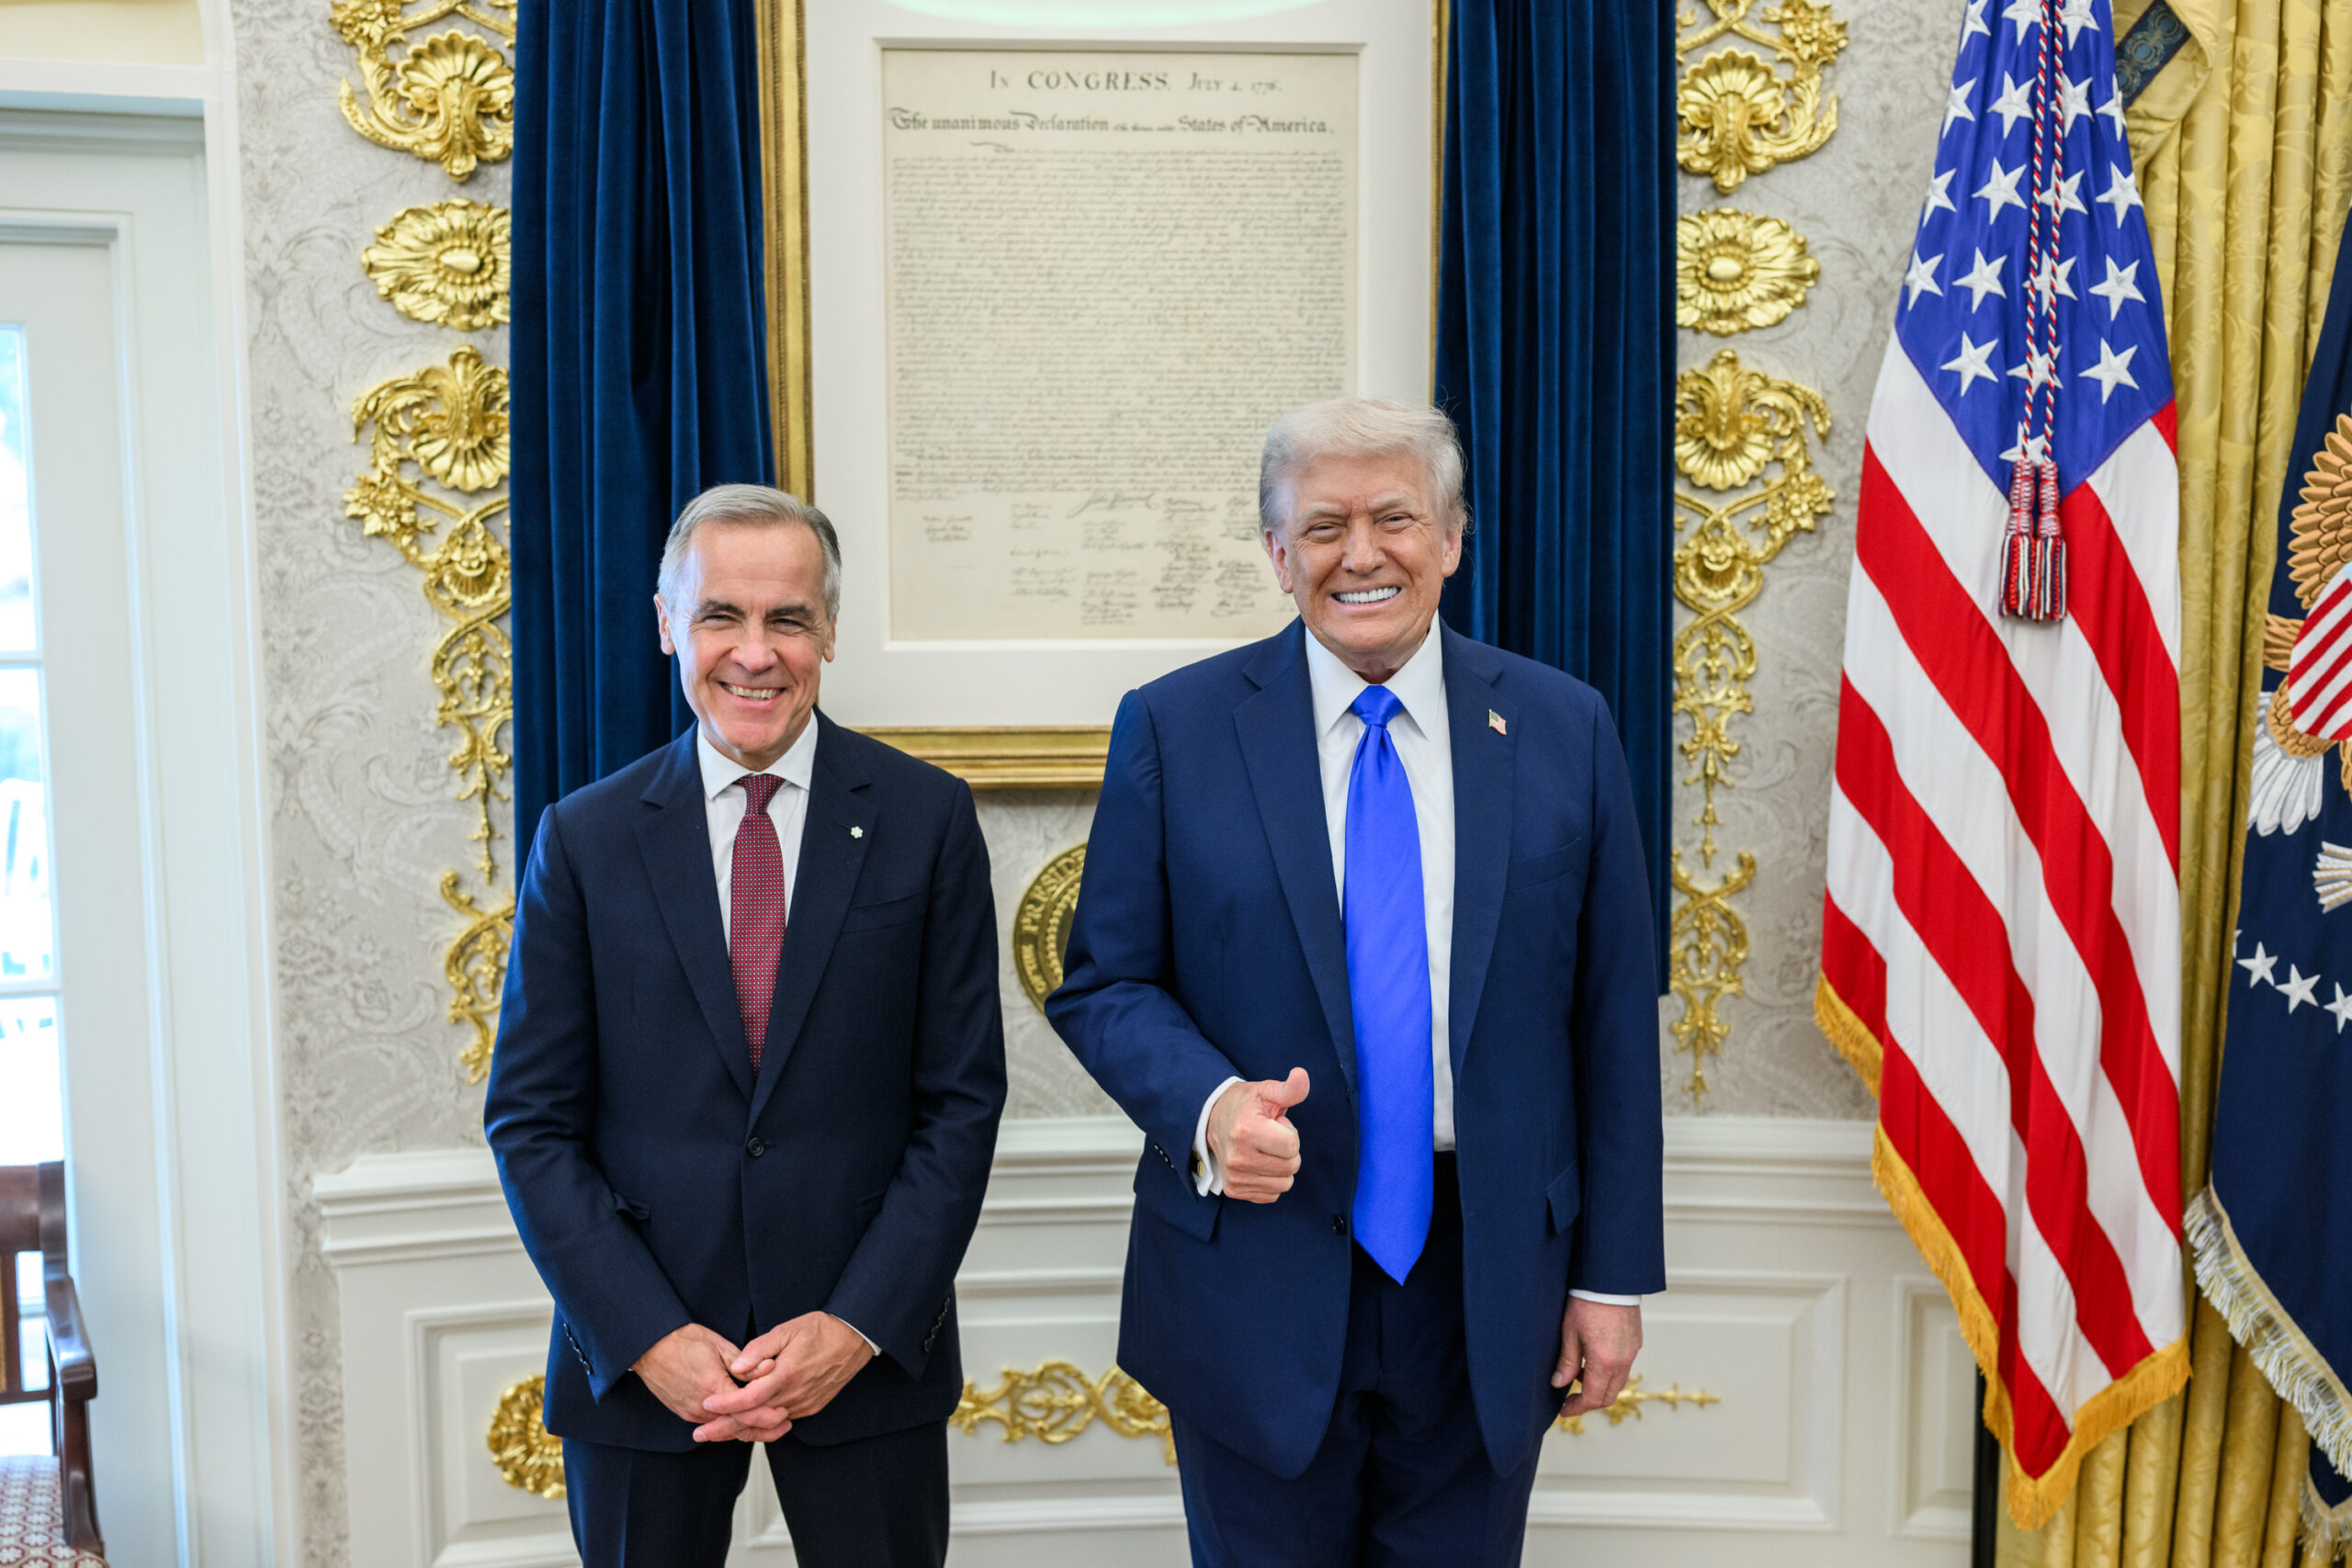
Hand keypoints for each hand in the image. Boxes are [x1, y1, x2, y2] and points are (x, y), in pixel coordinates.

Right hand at [632, 1324, 774, 1440]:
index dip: (768, 1415)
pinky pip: (713, 1424)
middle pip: (738, 1427)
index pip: (746, 1412)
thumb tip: (769, 1369)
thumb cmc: (684, 1341)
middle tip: (784, 1424)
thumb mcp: (719, 1346)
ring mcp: (692, 1412)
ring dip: (748, 1428)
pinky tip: (746, 1421)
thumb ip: (745, 1363)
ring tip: (771, 1426)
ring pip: (726, 1429)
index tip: (784, 1413)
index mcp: (713, 1388)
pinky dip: (731, 1425)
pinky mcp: (685, 1412)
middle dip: (763, 1428)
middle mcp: (701, 1406)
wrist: (650, 1347)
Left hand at [698, 1312, 875, 1441]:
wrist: (855, 1338)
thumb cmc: (821, 1330)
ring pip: (767, 1424)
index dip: (725, 1406)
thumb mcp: (787, 1330)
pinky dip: (762, 1423)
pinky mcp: (811, 1407)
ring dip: (742, 1429)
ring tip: (717, 1431)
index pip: (749, 1399)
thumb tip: (737, 1367)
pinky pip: (782, 1420)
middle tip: (700, 1434)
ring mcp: (804, 1404)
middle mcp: (795, 1395)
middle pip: (753, 1419)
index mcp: (786, 1375)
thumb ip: (759, 1349)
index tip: (706, 1406)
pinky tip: (747, 1422)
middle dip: (724, 1428)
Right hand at [1207, 1068, 1308, 1202]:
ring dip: (1281, 1166)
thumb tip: (1302, 1074)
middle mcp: (1238, 1158)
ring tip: (1264, 1149)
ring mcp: (1234, 1177)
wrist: (1212, 1120)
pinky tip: (1258, 1163)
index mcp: (1247, 1130)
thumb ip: (1289, 1088)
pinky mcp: (1234, 1190)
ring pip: (1284, 1183)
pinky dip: (1271, 1180)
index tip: (1274, 1124)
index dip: (1290, 1132)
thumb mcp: (1267, 1091)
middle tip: (1269, 1136)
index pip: (1292, 1146)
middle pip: (1291, 1166)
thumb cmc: (1244, 1105)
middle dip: (1287, 1150)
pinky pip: (1272, 1194)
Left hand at [1553, 1297, 1642, 1416]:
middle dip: (1589, 1402)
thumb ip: (1566, 1362)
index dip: (1577, 1408)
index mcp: (1605, 1362)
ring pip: (1618, 1383)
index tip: (1564, 1410)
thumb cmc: (1587, 1302)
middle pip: (1608, 1396)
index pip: (1592, 1398)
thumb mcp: (1570, 1333)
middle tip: (1570, 1399)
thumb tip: (1558, 1383)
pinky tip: (1593, 1361)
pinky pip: (1624, 1368)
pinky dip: (1609, 1373)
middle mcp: (1623, 1361)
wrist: (1610, 1280)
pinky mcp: (1635, 1343)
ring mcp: (1632, 1353)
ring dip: (1599, 1387)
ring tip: (1578, 1375)